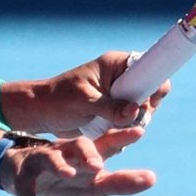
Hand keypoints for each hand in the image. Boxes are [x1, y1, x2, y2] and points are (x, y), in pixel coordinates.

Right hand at [0, 128, 154, 195]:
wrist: (18, 169)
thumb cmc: (65, 175)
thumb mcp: (92, 181)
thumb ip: (120, 181)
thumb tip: (153, 178)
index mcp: (85, 153)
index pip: (106, 143)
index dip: (122, 137)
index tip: (140, 132)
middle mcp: (66, 151)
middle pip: (79, 145)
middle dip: (89, 153)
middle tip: (99, 166)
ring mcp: (43, 161)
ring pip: (50, 158)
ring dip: (60, 165)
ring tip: (69, 174)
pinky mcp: (23, 177)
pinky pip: (25, 188)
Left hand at [2, 51, 170, 136]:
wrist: (41, 113)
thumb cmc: (58, 100)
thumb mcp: (84, 102)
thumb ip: (110, 107)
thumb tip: (136, 111)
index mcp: (115, 64)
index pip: (149, 67)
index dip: (153, 84)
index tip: (144, 103)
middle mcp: (121, 77)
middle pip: (151, 90)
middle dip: (145, 107)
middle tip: (128, 119)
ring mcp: (119, 94)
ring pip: (143, 107)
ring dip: (135, 120)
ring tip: (114, 126)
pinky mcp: (115, 110)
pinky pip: (132, 119)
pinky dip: (127, 127)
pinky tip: (112, 131)